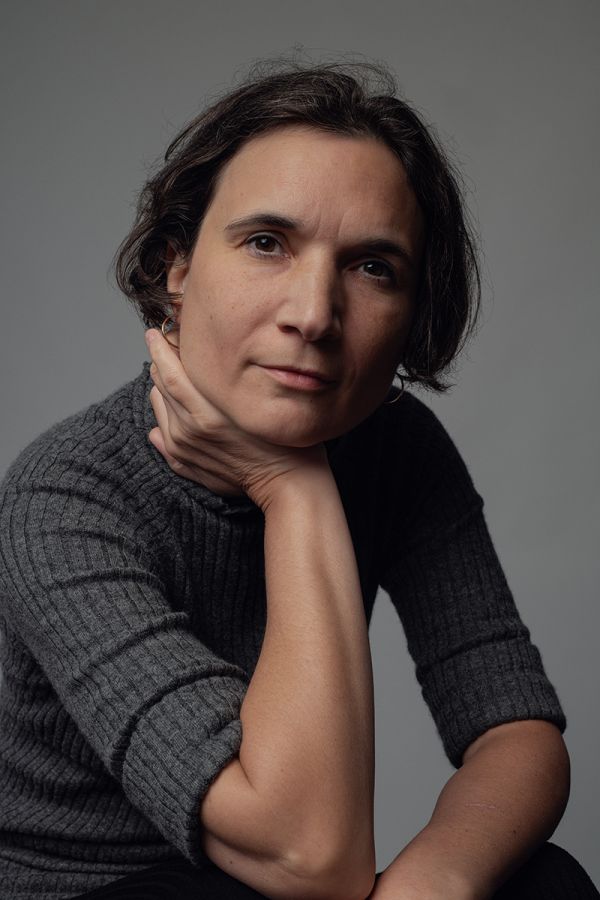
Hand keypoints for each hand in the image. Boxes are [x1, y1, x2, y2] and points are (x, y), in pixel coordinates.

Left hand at [144, 329, 328, 509]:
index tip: (155, 333)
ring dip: (162, 387)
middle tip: (166, 345)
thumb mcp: (258, 401)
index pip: (170, 372)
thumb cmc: (283, 437)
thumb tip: (193, 364)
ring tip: (177, 374)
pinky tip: (175, 407)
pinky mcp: (183, 462)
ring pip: (158, 405)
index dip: (160, 349)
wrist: (287, 481)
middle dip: (160, 362)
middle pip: (160, 386)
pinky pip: (160, 431)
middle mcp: (189, 430)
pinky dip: (163, 415)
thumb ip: (226, 383)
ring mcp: (183, 447)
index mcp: (206, 413)